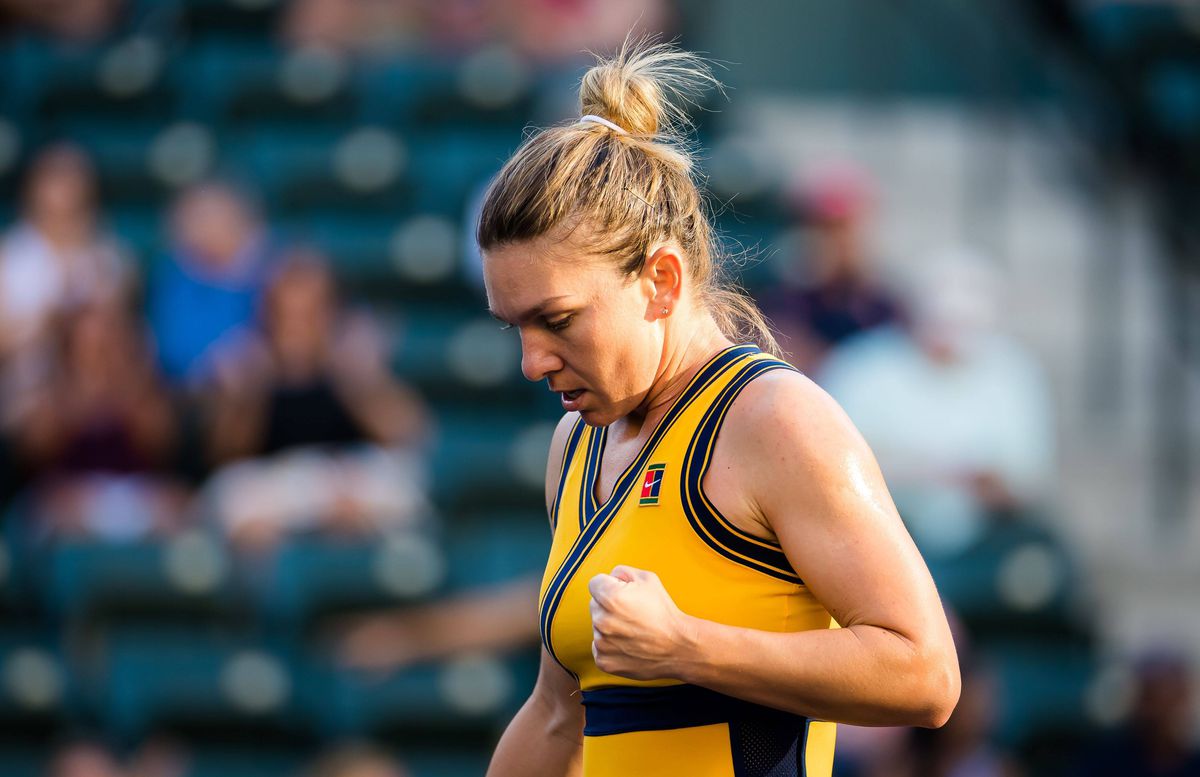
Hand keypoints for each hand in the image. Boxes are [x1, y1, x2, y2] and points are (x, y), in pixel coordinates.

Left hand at [588, 565, 693, 680]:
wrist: (678, 647)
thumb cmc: (664, 612)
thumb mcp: (648, 579)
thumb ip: (622, 572)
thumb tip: (609, 577)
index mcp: (611, 597)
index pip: (595, 583)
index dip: (610, 585)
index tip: (622, 594)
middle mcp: (602, 620)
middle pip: (595, 605)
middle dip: (609, 606)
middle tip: (631, 613)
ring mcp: (602, 643)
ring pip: (597, 627)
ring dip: (610, 626)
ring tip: (633, 630)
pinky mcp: (604, 661)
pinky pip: (599, 647)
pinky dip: (611, 646)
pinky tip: (629, 644)